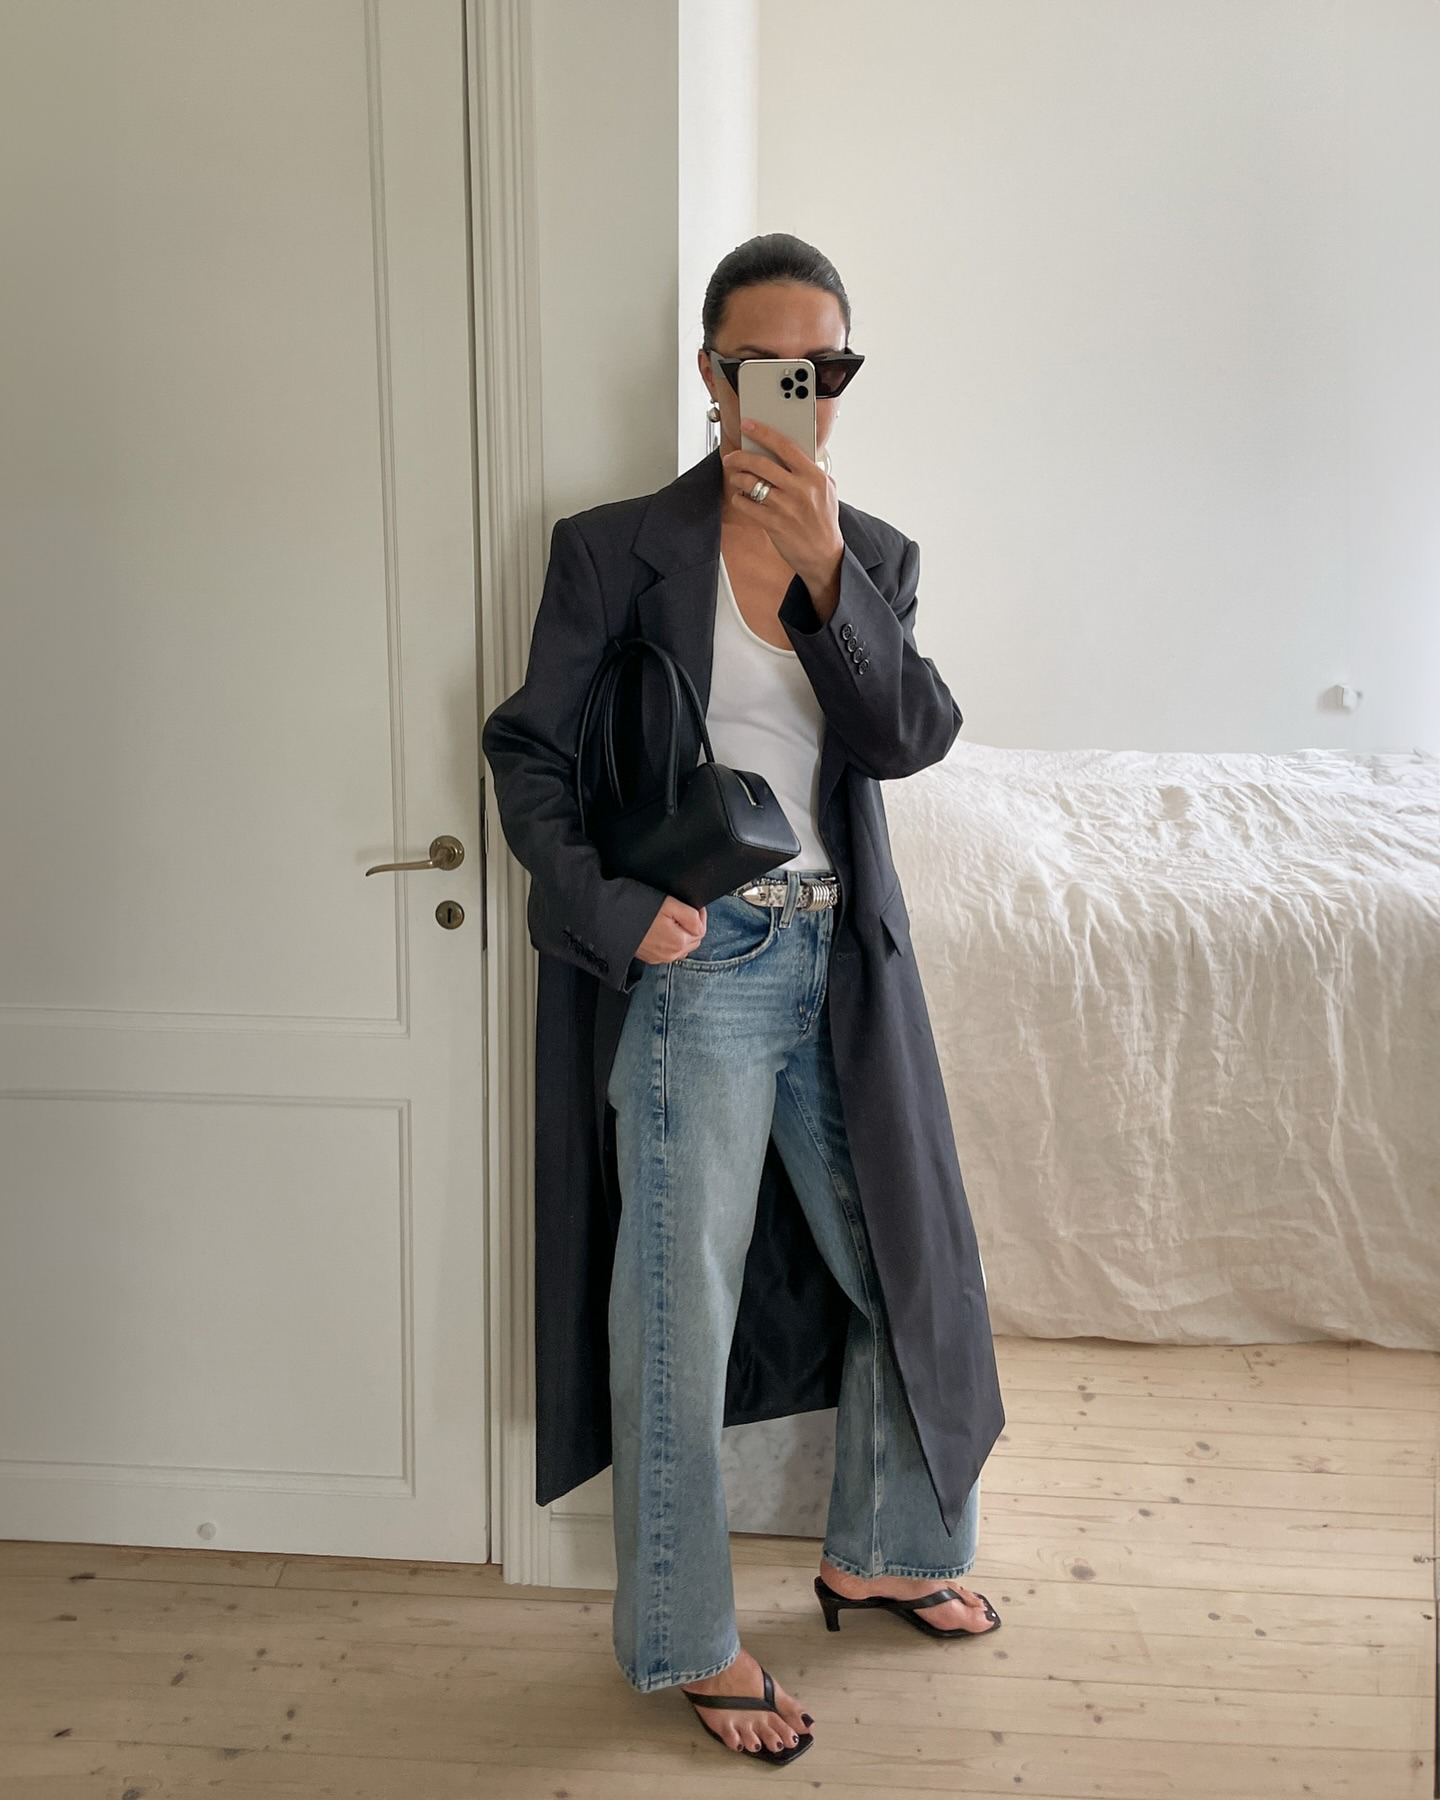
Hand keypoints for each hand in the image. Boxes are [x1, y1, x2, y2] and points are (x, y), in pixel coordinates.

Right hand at [635, 895, 706, 964]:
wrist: (608, 917)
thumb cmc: (636, 907)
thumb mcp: (669, 904)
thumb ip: (691, 915)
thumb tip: (700, 921)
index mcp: (678, 941)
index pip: (701, 931)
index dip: (699, 916)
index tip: (692, 906)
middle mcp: (670, 954)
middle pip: (693, 941)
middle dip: (691, 926)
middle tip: (680, 911)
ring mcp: (659, 957)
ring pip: (681, 947)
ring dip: (681, 935)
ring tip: (669, 920)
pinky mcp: (649, 957)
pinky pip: (668, 951)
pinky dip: (669, 941)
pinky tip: (660, 929)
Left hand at [722, 419, 843, 605]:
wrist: (824, 555)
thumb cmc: (824, 521)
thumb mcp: (827, 490)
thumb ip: (811, 471)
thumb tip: (789, 453)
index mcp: (814, 476)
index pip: (785, 446)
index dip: (763, 432)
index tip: (748, 424)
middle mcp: (800, 489)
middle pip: (762, 463)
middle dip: (741, 456)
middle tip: (732, 456)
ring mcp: (786, 507)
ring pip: (751, 483)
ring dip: (738, 478)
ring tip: (736, 477)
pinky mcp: (774, 524)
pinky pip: (748, 505)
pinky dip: (740, 500)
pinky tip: (742, 499)